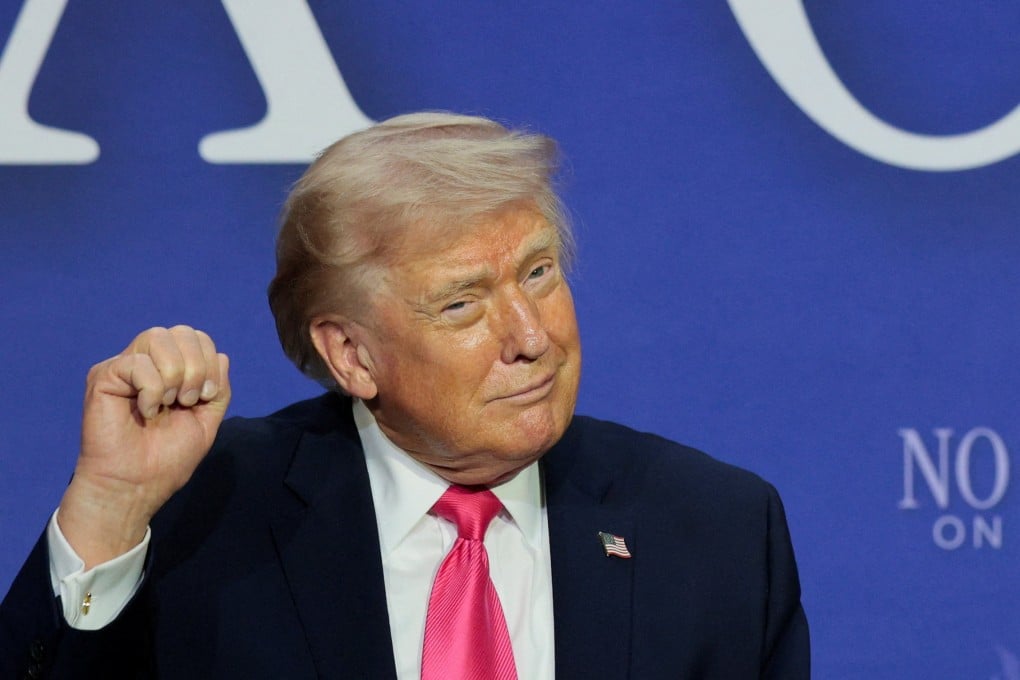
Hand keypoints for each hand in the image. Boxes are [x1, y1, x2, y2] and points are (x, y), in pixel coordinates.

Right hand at [57, 326, 230, 567]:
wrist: (137, 486)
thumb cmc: (167, 459)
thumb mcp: (207, 420)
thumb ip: (218, 388)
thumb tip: (221, 356)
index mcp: (172, 370)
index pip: (197, 338)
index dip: (210, 361)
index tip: (206, 396)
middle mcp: (148, 363)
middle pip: (181, 331)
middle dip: (197, 366)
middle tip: (188, 401)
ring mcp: (125, 367)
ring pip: (158, 336)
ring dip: (175, 373)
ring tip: (168, 404)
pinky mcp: (104, 376)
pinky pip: (138, 362)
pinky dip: (152, 390)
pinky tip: (146, 412)